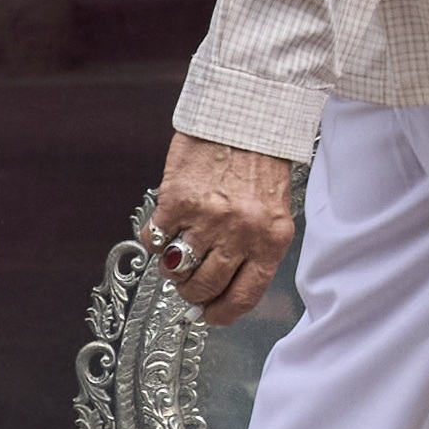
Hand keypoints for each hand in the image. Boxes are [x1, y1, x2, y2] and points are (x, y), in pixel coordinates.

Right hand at [149, 136, 302, 326]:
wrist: (244, 113)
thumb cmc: (260, 161)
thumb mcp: (273, 210)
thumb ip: (253, 248)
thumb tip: (219, 290)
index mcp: (272, 239)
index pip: (243, 298)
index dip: (219, 313)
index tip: (207, 314)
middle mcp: (242, 233)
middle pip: (204, 288)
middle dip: (191, 290)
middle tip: (188, 277)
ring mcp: (208, 219)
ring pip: (176, 270)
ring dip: (172, 266)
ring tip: (178, 248)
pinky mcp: (178, 201)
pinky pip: (155, 240)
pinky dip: (155, 238)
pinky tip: (166, 224)